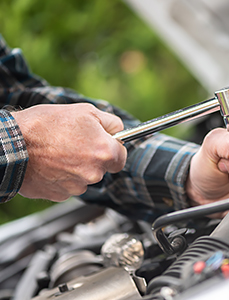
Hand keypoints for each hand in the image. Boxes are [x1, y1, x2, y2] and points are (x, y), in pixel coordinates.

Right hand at [12, 103, 126, 200]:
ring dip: (78, 167)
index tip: (105, 145)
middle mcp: (94, 174)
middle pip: (103, 168)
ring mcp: (77, 187)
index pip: (122, 157)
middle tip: (76, 143)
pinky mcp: (60, 195)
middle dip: (94, 157)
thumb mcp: (85, 112)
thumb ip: (110, 123)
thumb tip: (119, 131)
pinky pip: (69, 185)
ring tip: (59, 151)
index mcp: (105, 152)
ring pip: (85, 177)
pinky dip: (63, 176)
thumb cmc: (46, 125)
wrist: (11, 144)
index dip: (114, 149)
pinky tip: (51, 163)